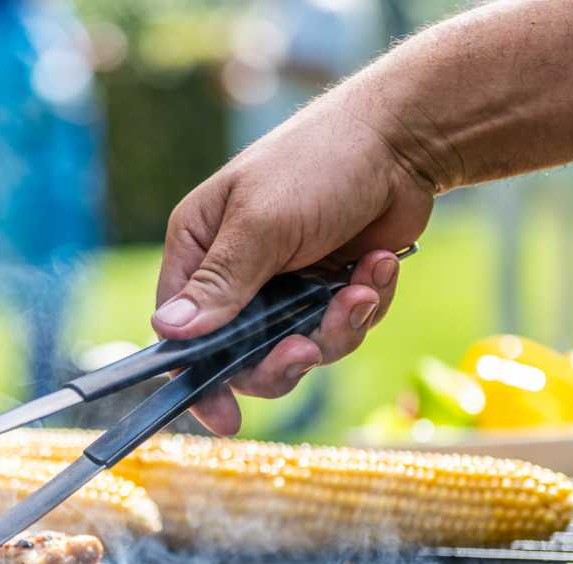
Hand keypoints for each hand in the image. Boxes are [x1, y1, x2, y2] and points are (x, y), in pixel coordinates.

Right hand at [152, 86, 433, 434]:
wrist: (405, 137)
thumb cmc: (319, 163)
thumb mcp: (261, 224)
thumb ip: (220, 284)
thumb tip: (168, 331)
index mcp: (199, 250)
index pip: (182, 333)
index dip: (201, 379)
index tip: (225, 417)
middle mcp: (235, 274)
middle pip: (242, 357)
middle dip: (282, 359)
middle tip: (307, 347)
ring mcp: (284, 286)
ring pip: (299, 350)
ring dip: (335, 328)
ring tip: (362, 288)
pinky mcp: (329, 290)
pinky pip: (340, 331)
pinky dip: (364, 307)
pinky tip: (378, 266)